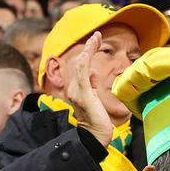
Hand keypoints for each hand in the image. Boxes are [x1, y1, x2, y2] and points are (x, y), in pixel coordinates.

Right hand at [64, 31, 113, 145]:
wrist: (95, 135)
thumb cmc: (97, 119)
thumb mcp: (94, 98)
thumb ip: (91, 85)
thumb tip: (92, 73)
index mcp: (76, 89)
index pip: (80, 66)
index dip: (87, 53)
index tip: (95, 40)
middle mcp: (72, 88)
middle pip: (78, 62)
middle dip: (88, 47)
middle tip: (97, 35)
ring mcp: (75, 91)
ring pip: (80, 64)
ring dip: (88, 49)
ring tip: (96, 37)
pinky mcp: (82, 94)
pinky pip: (82, 71)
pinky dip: (87, 58)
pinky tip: (92, 48)